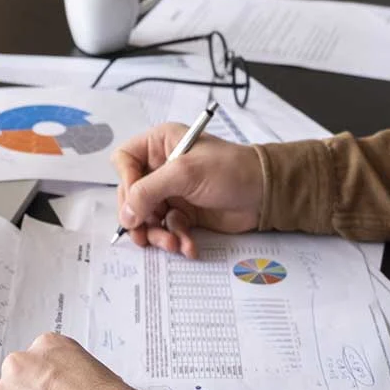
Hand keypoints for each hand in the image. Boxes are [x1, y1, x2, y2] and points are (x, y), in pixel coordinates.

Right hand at [111, 123, 263, 257]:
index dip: (126, 182)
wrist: (264, 192)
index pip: (125, 161)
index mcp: (159, 144)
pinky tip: (188, 245)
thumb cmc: (229, 169)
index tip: (135, 202)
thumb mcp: (185, 173)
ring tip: (172, 243)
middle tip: (144, 235)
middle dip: (140, 217)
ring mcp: (173, 191)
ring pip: (148, 217)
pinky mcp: (185, 212)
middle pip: (132, 195)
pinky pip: (168, 228)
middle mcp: (162, 167)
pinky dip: (176, 239)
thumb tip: (125, 214)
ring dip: (157, 234)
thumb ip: (149, 191)